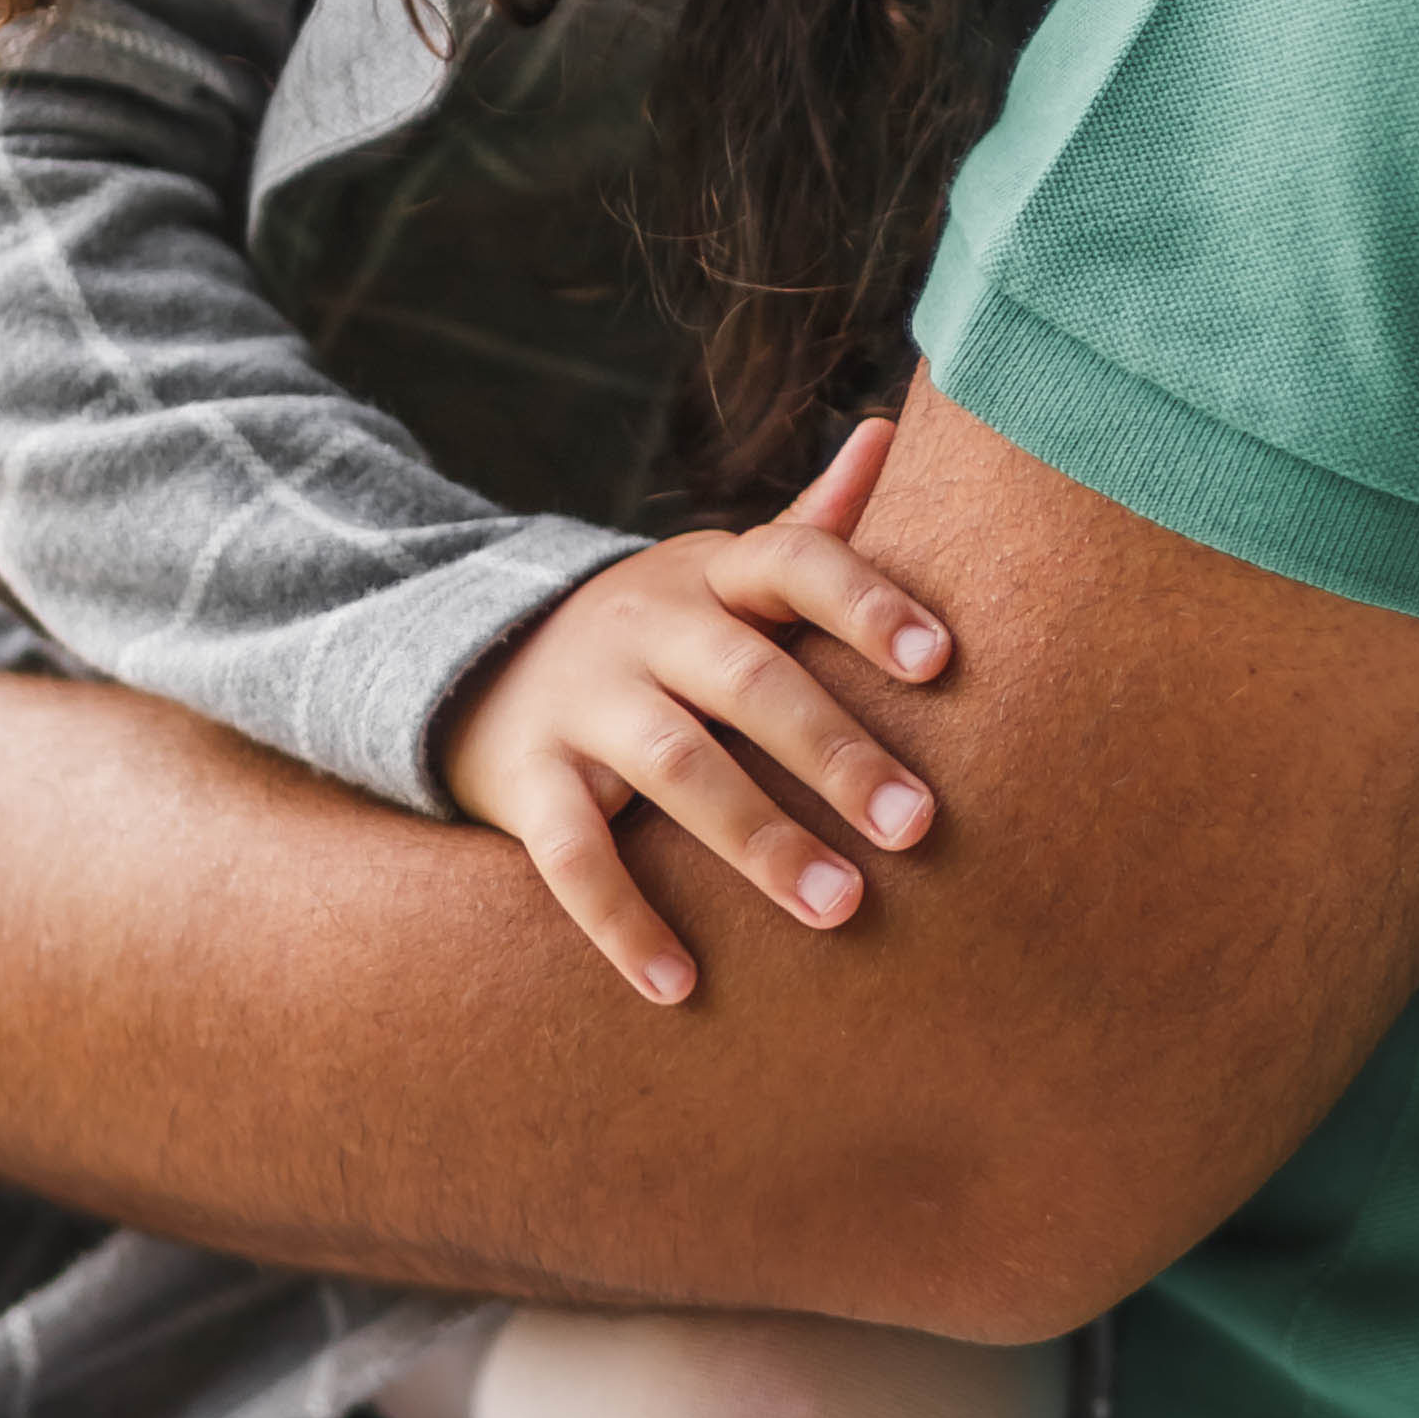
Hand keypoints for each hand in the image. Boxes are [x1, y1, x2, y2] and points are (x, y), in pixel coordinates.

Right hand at [439, 416, 951, 1004]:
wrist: (478, 661)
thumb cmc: (656, 631)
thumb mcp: (722, 570)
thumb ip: (811, 524)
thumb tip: (894, 430)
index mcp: (711, 571)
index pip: (795, 562)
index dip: (865, 601)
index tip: (940, 659)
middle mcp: (647, 624)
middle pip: (749, 678)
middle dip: (835, 751)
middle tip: (919, 827)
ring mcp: (581, 701)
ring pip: (673, 766)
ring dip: (757, 840)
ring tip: (840, 908)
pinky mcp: (526, 779)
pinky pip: (570, 854)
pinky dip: (621, 921)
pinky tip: (680, 986)